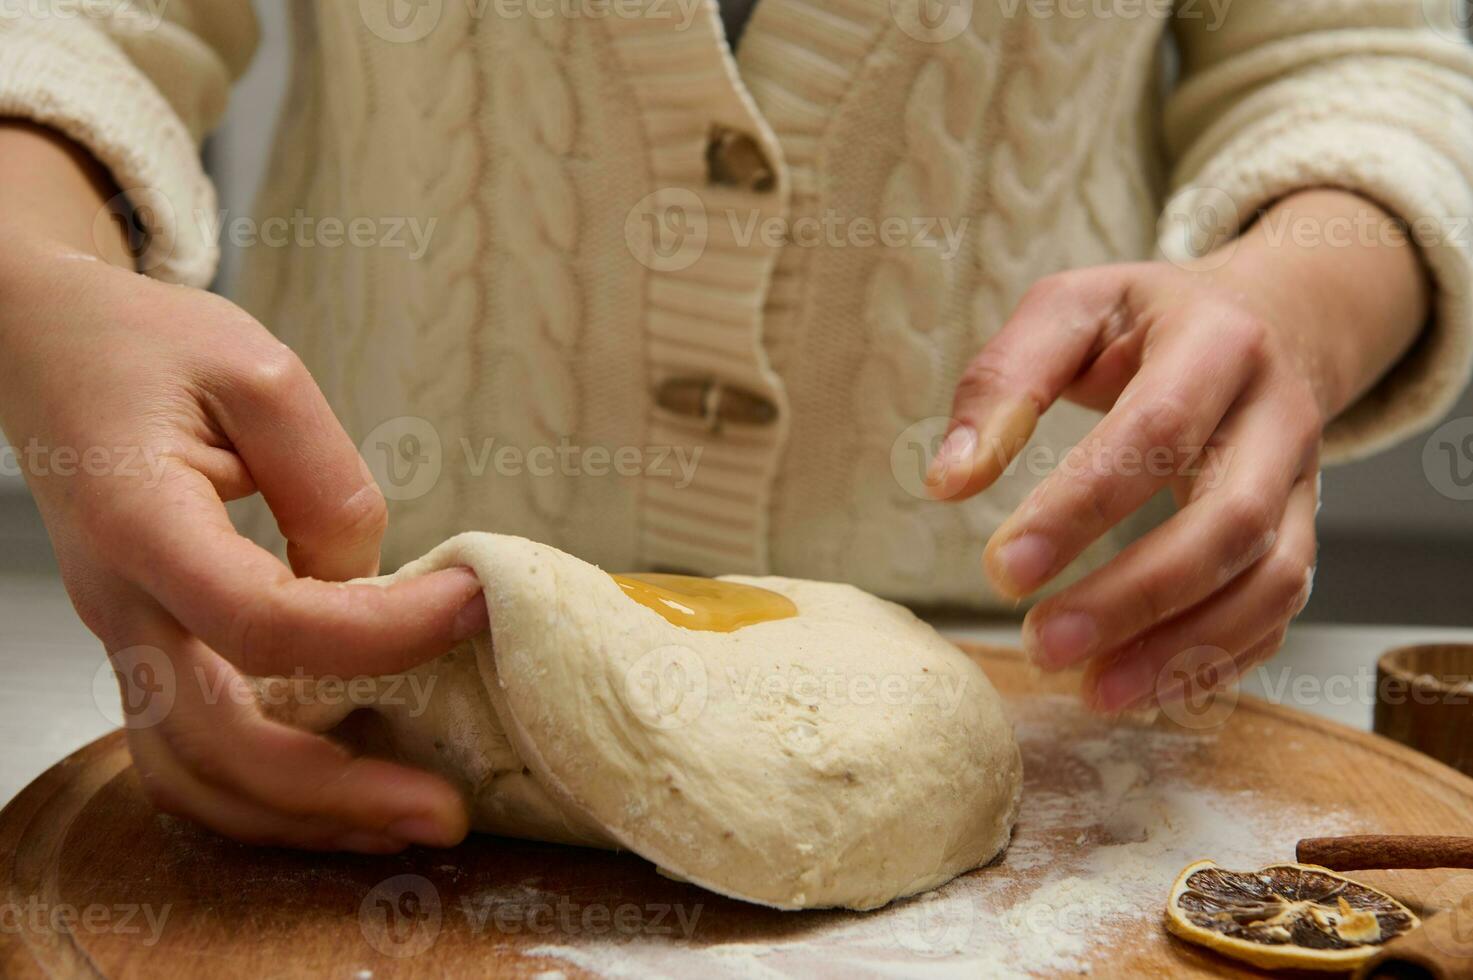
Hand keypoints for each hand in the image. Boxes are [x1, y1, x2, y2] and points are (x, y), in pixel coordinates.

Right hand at [0, 203, 486, 852]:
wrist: (52, 354)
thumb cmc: (150, 349)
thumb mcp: (256, 372)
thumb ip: (323, 480)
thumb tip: (364, 582)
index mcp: (142, 527)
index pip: (262, 620)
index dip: (378, 632)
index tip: (470, 604)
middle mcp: (124, 606)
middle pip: (219, 743)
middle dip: (340, 791)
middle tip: (447, 810)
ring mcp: (130, 641)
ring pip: (196, 776)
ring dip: (303, 816)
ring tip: (405, 825)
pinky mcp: (152, 651)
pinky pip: (195, 756)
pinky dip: (270, 795)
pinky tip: (346, 794)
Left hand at [929, 191, 1427, 713]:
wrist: (1268, 320)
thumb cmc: (1142, 322)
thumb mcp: (1069, 310)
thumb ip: (1003, 382)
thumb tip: (948, 481)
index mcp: (1218, 343)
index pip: (1155, 432)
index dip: (1078, 510)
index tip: (1000, 571)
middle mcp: (1279, 416)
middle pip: (1228, 521)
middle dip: (1135, 596)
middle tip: (1040, 646)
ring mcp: (1304, 483)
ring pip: (1271, 582)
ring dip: (1183, 649)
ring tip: (1091, 693)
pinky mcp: (1303, 534)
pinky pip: (1280, 612)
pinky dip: (1217, 662)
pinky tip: (1143, 691)